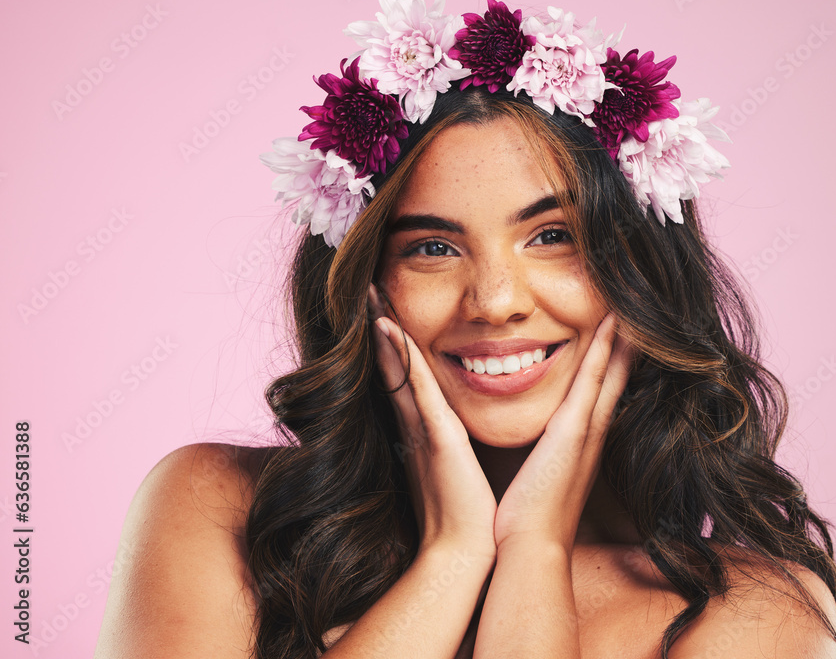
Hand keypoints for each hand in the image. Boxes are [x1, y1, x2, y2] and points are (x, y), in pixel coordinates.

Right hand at [368, 285, 497, 560]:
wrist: (465, 551)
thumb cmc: (466, 512)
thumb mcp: (455, 465)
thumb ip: (446, 442)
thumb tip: (445, 426)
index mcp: (424, 427)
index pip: (404, 373)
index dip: (391, 340)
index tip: (383, 306)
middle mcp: (416, 423)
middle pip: (392, 364)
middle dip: (379, 325)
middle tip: (366, 286)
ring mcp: (422, 428)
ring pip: (398, 369)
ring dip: (384, 330)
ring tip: (370, 294)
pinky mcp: (436, 438)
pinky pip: (416, 390)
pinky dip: (400, 359)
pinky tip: (389, 329)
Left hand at [492, 313, 632, 553]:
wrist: (530, 546)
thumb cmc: (526, 514)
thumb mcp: (536, 471)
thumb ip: (537, 449)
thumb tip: (527, 437)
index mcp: (581, 438)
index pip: (601, 386)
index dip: (612, 354)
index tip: (617, 323)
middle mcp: (592, 429)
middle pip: (616, 373)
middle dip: (626, 339)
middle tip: (635, 303)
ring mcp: (587, 429)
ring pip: (610, 370)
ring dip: (621, 335)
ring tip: (630, 301)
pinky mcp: (574, 431)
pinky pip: (593, 380)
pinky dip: (605, 350)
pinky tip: (613, 323)